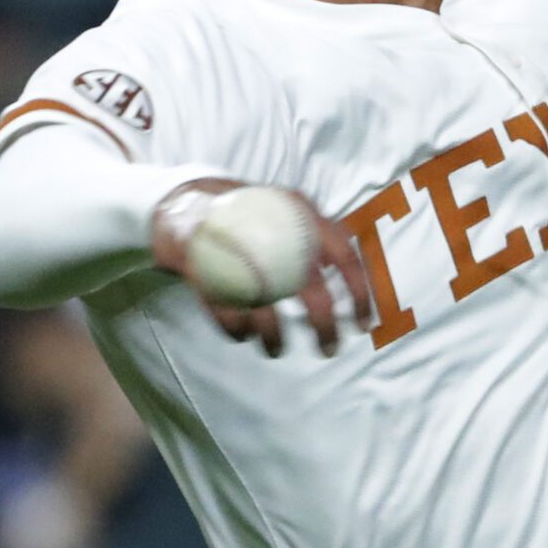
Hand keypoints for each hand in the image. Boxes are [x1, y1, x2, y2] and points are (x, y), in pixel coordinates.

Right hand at [151, 180, 374, 357]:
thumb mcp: (283, 214)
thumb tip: (343, 278)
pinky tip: (241, 335)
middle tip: (328, 349)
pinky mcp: (200, 259)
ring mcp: (234, 243)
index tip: (363, 324)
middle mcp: (273, 226)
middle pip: (308, 284)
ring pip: (265, 301)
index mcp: (300, 213)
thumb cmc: (246, 215)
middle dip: (323, 324)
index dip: (359, 291)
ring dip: (274, 334)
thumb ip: (310, 238)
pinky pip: (223, 304)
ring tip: (276, 350)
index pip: (343, 252)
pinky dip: (235, 327)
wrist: (183, 197)